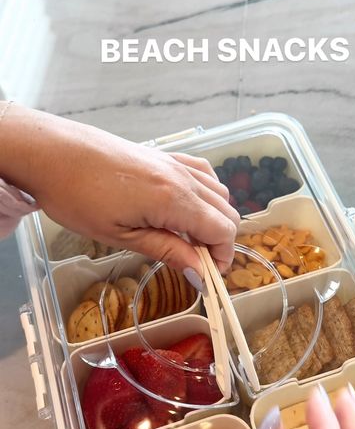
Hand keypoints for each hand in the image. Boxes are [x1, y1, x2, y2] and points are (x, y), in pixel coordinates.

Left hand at [0, 104, 239, 276]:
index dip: (222, 257)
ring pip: (218, 193)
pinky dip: (206, 194)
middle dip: (219, 241)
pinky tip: (185, 207)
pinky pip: (203, 173)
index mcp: (173, 200)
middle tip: (195, 261)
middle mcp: (182, 178)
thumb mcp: (121, 236)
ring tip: (187, 238)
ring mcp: (175, 163)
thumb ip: (167, 251)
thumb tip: (199, 273)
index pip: (222, 231)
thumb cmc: (77, 197)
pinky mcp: (165, 155)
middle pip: (226, 212)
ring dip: (213, 218)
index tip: (207, 276)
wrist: (53, 153)